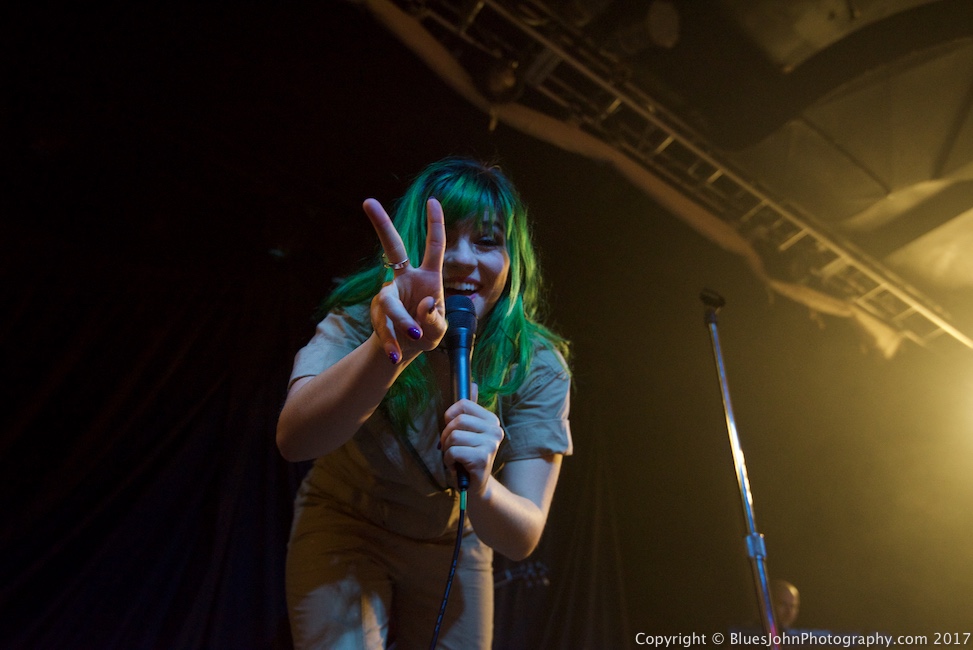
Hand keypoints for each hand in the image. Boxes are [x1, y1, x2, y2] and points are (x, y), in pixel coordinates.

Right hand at [362, 197, 446, 362]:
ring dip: (400, 320)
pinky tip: (395, 355)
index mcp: (428, 277)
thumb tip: (425, 302)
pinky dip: (391, 343)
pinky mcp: (378, 314)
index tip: (433, 200)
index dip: (435, 224)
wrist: (406, 349)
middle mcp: (405, 279)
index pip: (433, 247)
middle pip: (392, 247)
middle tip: (368, 201)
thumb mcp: (440, 329)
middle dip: (381, 224)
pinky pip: (384, 327)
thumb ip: (435, 318)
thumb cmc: (427, 331)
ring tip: (411, 335)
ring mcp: (388, 295)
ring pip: (389, 302)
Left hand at [440, 387, 504, 493]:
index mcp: (491, 420)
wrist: (474, 485)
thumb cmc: (468, 455)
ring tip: (454, 457)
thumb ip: (470, 409)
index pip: (464, 404)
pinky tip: (455, 465)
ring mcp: (491, 444)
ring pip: (454, 436)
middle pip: (458, 421)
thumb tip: (472, 383)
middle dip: (446, 435)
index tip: (452, 429)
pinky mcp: (482, 458)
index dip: (450, 416)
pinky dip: (448, 460)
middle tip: (450, 447)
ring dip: (447, 449)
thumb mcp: (468, 431)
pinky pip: (454, 451)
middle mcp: (495, 430)